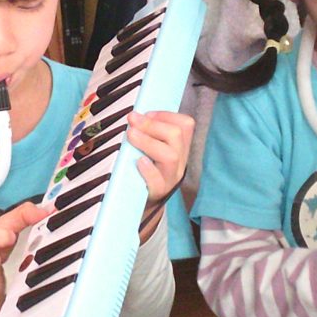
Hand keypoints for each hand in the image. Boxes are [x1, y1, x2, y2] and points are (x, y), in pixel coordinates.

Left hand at [128, 110, 193, 241]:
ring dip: (147, 141)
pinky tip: (138, 161)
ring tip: (130, 135)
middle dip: (152, 124)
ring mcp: (171, 178)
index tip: (146, 114)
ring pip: (169, 156)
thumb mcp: (152, 149)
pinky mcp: (158, 192)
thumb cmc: (145, 170)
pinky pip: (157, 180)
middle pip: (177, 136)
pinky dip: (148, 169)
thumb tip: (134, 115)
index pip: (186, 124)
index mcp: (180, 147)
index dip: (166, 115)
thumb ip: (149, 133)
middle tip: (132, 120)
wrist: (142, 202)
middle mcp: (179, 161)